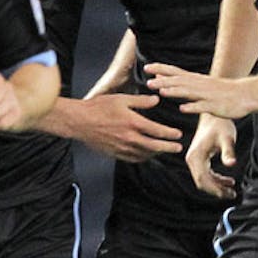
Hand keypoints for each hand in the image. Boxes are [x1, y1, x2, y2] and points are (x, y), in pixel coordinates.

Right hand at [62, 95, 182, 162]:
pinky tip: (146, 154)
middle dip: (168, 147)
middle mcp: (129, 138)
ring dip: (156, 153)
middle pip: (154, 146)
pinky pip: (133, 158)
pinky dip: (143, 157)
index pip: (157, 131)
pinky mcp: (115, 153)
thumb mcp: (121, 99)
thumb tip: (156, 100)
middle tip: (178, 148)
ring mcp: (122, 148)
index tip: (178, 135)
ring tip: (163, 150)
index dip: (170, 134)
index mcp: (133, 123)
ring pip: (144, 154)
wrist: (79, 121)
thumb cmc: (98, 107)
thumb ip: (141, 101)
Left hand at [144, 63, 256, 119]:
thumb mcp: (202, 84)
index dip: (161, 69)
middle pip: (178, 81)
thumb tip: (167, 79)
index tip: (147, 67)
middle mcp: (199, 85)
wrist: (245, 94)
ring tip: (161, 91)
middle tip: (148, 81)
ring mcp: (207, 95)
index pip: (175, 72)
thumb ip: (185, 83)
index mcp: (196, 80)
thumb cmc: (222, 91)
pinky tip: (182, 108)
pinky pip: (202, 106)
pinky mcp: (214, 106)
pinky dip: (192, 106)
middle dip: (163, 81)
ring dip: (174, 91)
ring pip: (188, 92)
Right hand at [185, 114, 237, 198]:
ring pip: (204, 180)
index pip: (203, 179)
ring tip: (232, 191)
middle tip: (232, 194)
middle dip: (216, 190)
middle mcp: (191, 159)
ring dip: (217, 187)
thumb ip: (228, 152)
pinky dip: (216, 180)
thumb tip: (231, 164)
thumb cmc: (221, 125)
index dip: (215, 189)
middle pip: (202, 182)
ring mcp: (194, 159)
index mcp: (195, 156)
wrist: (214, 115)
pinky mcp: (199, 159)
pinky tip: (228, 181)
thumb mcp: (227, 138)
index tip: (228, 194)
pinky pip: (206, 174)